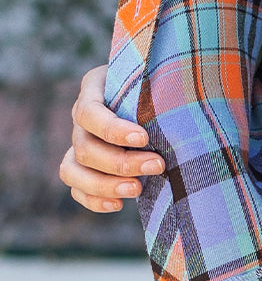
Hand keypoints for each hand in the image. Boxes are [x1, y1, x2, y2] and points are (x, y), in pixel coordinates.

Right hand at [59, 65, 164, 212]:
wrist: (159, 98)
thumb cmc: (161, 82)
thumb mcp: (158, 75)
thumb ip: (159, 81)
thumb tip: (171, 93)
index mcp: (93, 87)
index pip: (89, 113)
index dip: (112, 130)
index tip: (144, 138)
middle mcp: (81, 117)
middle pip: (84, 147)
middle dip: (121, 163)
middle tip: (157, 165)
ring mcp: (78, 143)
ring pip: (72, 170)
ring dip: (105, 185)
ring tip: (138, 189)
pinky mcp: (82, 168)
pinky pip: (76, 189)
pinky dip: (93, 200)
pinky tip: (118, 204)